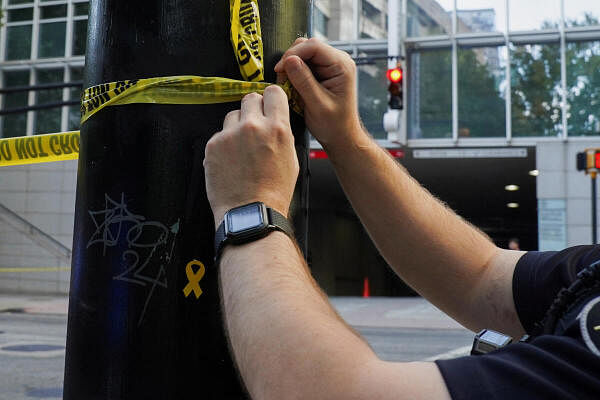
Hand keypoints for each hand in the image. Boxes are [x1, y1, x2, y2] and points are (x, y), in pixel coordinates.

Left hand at [204, 86, 299, 227]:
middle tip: (254, 128)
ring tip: (242, 150)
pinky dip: (224, 145)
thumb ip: (282, 134)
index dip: (270, 98)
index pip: (272, 92)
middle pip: (250, 98)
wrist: (250, 213)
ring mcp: (230, 135)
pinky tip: (231, 162)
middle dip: (253, 110)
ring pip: (232, 115)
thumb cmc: (273, 192)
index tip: (268, 104)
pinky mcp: (213, 145)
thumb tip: (275, 120)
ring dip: (237, 126)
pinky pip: (219, 135)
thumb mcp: (291, 159)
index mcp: (277, 128)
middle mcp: (253, 127)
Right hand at [275, 37, 364, 151]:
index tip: (279, 69)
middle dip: (290, 60)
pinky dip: (293, 72)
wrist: (341, 136)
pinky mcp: (322, 70)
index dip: (293, 54)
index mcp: (341, 65)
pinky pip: (303, 63)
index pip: (313, 46)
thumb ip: (304, 81)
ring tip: (287, 85)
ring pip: (302, 53)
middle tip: (282, 80)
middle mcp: (338, 60)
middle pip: (307, 46)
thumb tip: (289, 60)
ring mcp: (330, 64)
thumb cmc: (334, 125)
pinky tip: (293, 87)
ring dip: (290, 66)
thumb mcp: (317, 105)